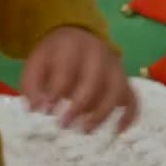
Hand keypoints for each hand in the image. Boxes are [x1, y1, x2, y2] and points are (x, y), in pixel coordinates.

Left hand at [20, 26, 138, 133]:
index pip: (66, 71)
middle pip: (94, 81)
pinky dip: (129, 115)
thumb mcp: (36, 62)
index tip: (46, 111)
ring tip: (85, 130)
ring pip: (116, 91)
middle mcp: (98, 54)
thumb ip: (32, 84)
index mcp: (72, 46)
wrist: (76, 35)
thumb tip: (35, 108)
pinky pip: (133, 98)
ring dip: (102, 113)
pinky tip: (117, 130)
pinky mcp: (124, 80)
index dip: (56, 92)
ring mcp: (115, 67)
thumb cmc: (53, 55)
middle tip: (64, 124)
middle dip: (79, 106)